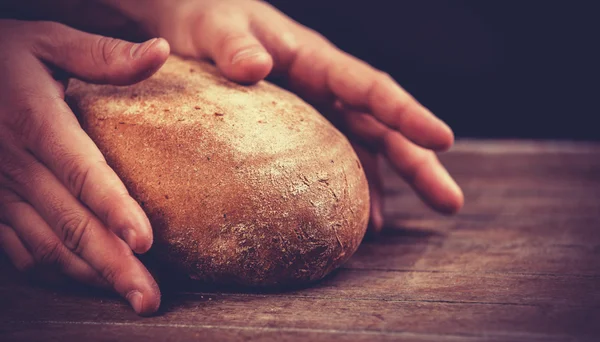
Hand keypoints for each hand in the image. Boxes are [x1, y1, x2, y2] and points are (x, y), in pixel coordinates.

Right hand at [0, 19, 168, 313]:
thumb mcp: (46, 42)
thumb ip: (102, 55)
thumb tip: (160, 51)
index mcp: (36, 122)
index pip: (82, 172)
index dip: (113, 209)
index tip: (144, 242)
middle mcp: (17, 165)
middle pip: (71, 223)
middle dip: (113, 265)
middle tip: (147, 298)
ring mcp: (0, 191)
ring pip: (47, 245)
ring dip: (90, 274)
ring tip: (129, 297)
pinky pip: (21, 248)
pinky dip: (57, 268)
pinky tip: (87, 280)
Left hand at [108, 0, 463, 232]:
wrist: (197, 25)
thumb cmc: (207, 19)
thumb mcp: (215, 27)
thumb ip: (233, 47)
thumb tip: (257, 67)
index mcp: (314, 60)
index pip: (370, 88)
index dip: (406, 113)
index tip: (443, 139)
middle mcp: (326, 88)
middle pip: (382, 126)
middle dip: (419, 161)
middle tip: (451, 202)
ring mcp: (319, 111)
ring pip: (369, 146)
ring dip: (400, 180)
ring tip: (430, 212)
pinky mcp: (302, 131)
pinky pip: (338, 160)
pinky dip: (356, 187)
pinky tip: (368, 218)